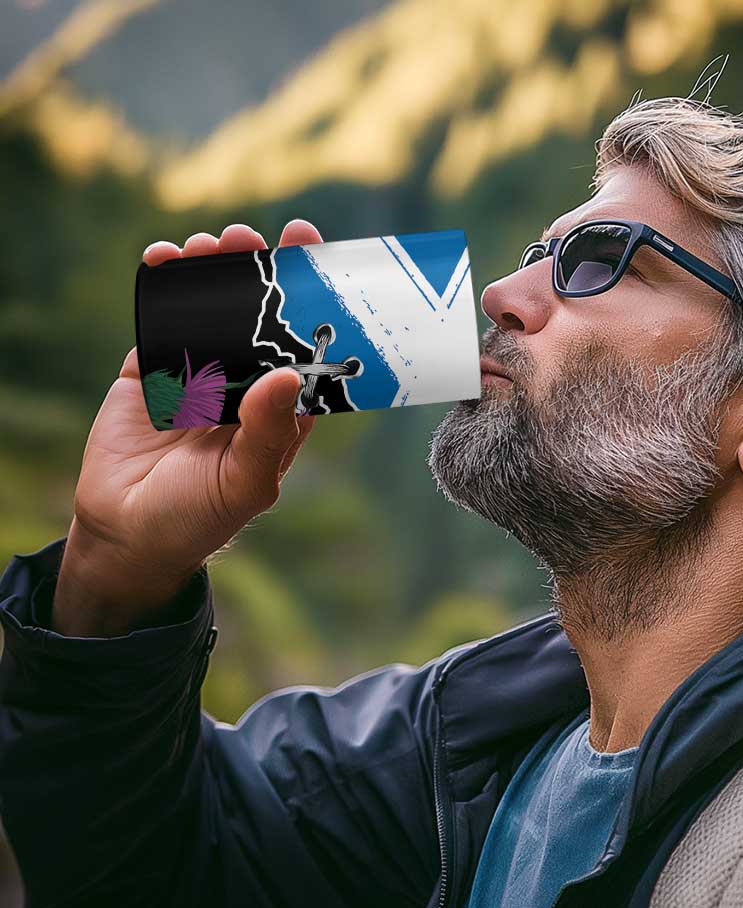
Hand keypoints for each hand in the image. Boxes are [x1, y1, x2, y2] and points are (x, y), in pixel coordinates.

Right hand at [53, 220, 324, 635]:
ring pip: (212, 308)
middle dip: (260, 271)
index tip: (314, 253)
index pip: (305, 345)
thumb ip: (268, 431)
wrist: (127, 533)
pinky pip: (161, 318)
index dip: (312, 300)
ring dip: (213, 271)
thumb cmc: (199, 517)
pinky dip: (163, 285)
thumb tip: (287, 374)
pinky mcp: (152, 368)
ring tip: (211, 245)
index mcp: (281, 408)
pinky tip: (165, 259)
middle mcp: (247, 383)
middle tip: (256, 238)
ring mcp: (199, 371)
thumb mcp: (245, 482)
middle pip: (260, 315)